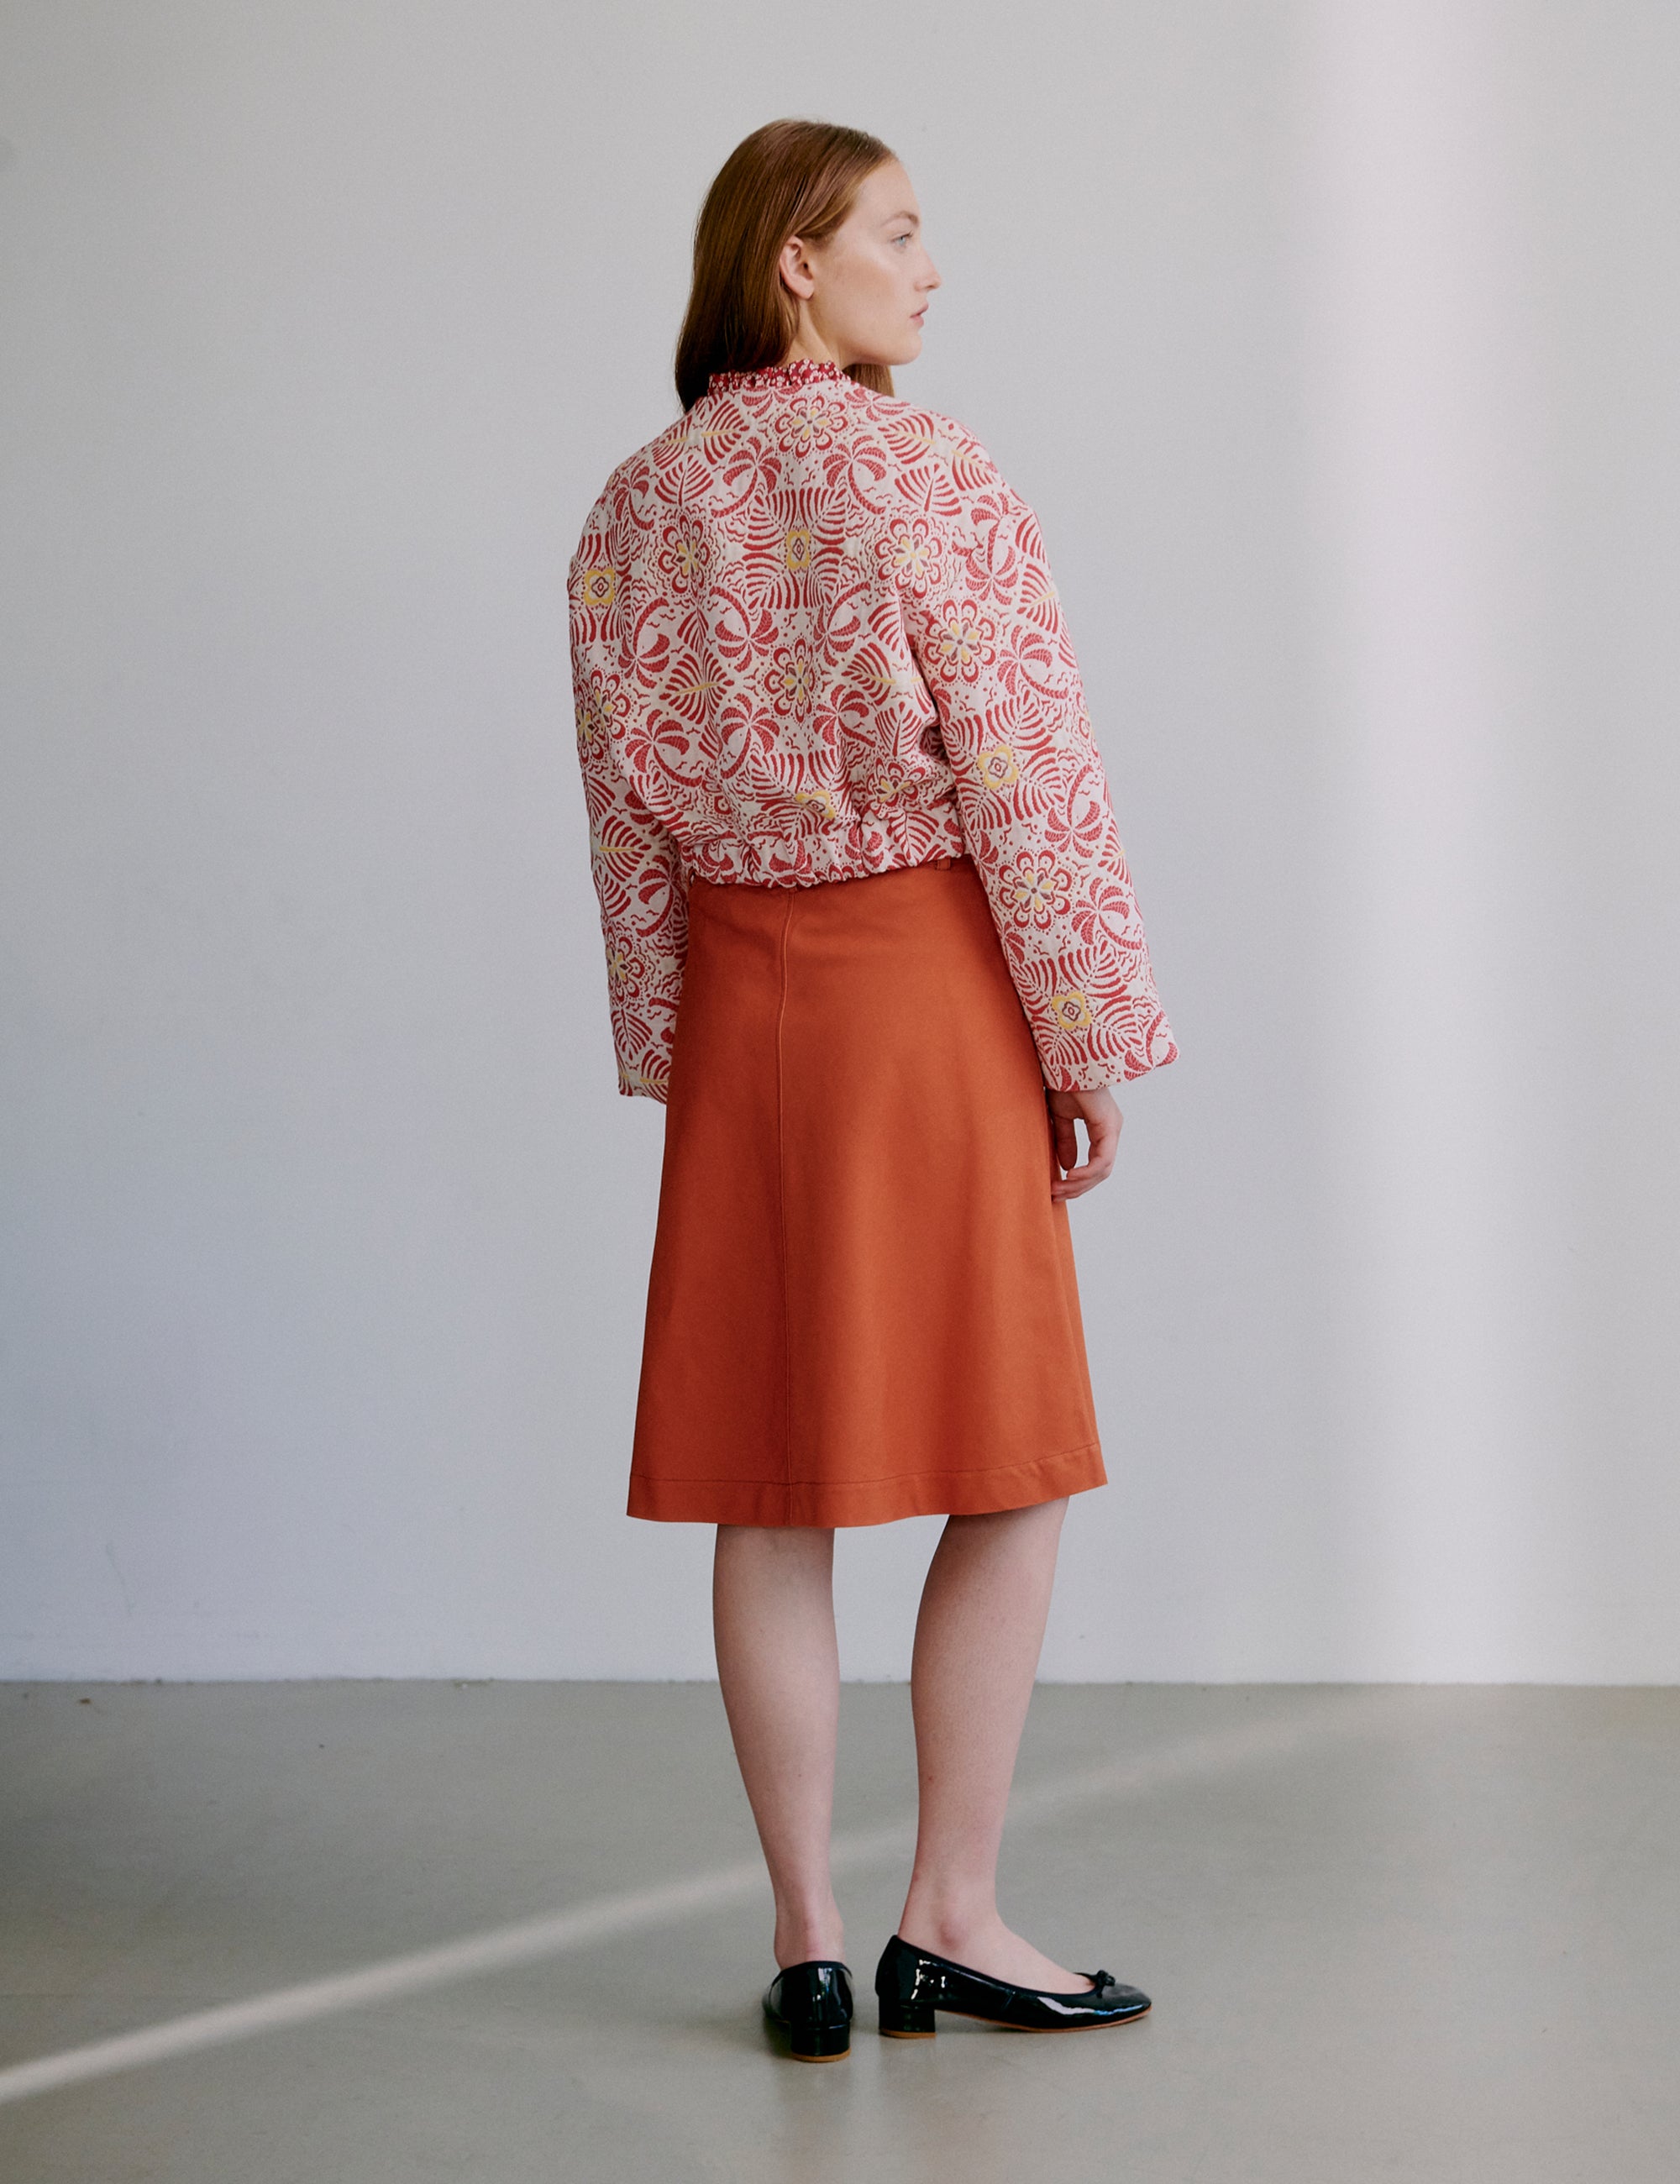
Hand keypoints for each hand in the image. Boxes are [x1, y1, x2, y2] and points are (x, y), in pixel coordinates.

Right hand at [1045, 1085, 1121, 1200]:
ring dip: (1079, 1184)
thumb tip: (1067, 1166)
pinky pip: (1102, 1159)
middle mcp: (1111, 1130)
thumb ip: (1066, 1141)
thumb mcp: (1061, 1117)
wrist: (1066, 1060)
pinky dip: (1086, 1172)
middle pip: (1100, 1172)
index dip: (1078, 1181)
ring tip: (1058, 1189)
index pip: (1096, 1164)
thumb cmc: (1063, 1082)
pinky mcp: (1108, 1126)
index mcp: (1103, 1128)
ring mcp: (1112, 1128)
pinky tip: (1069, 1175)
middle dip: (1077, 1188)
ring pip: (1102, 1170)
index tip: (1056, 1188)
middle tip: (1054, 1195)